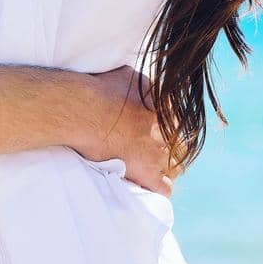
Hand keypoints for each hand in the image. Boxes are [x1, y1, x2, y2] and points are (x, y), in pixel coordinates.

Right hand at [85, 66, 177, 196]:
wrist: (83, 111)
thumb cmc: (99, 90)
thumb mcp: (127, 75)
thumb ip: (143, 83)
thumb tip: (145, 83)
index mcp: (165, 108)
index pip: (178, 124)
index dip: (165, 130)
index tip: (153, 132)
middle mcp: (166, 130)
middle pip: (179, 145)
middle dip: (167, 148)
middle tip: (149, 150)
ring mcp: (157, 152)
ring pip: (176, 167)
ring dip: (165, 167)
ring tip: (149, 167)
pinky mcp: (145, 172)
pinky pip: (164, 188)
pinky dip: (159, 187)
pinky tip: (148, 183)